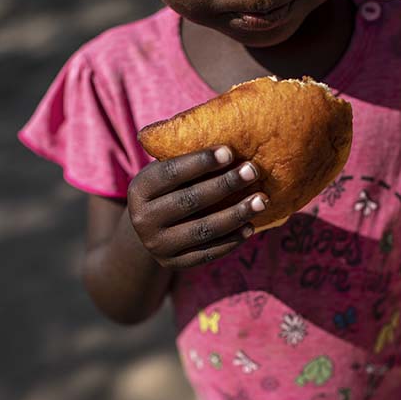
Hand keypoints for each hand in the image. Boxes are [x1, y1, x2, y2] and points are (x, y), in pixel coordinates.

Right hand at [127, 145, 267, 268]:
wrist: (148, 232)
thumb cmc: (169, 191)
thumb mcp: (166, 174)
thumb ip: (187, 161)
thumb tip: (233, 136)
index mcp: (139, 189)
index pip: (170, 173)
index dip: (200, 162)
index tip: (230, 151)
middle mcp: (143, 219)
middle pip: (189, 201)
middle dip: (224, 185)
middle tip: (253, 171)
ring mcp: (157, 245)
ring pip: (202, 229)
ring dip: (236, 214)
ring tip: (262, 200)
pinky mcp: (175, 263)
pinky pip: (208, 252)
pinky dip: (231, 240)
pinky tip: (251, 226)